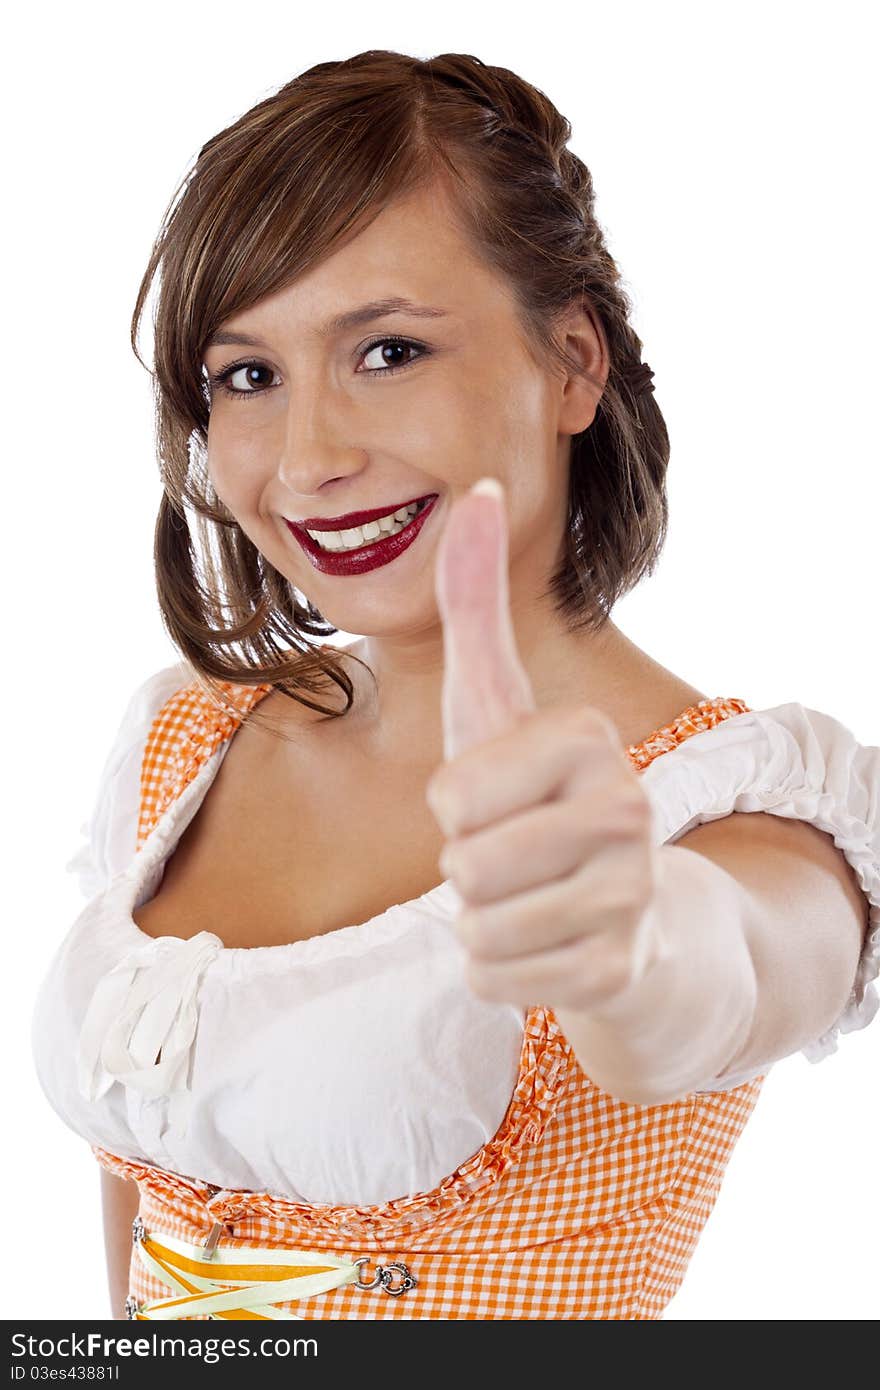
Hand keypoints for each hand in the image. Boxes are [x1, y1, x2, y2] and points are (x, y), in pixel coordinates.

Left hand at [425, 477, 664, 1014]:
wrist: (627, 918)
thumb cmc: (537, 798)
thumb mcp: (495, 701)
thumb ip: (474, 601)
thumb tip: (476, 487)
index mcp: (590, 739)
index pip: (453, 795)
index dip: (456, 806)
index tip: (503, 799)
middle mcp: (628, 809)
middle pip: (464, 865)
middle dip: (467, 869)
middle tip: (517, 856)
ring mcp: (632, 895)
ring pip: (476, 927)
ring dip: (481, 921)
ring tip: (532, 898)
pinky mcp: (619, 970)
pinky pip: (494, 978)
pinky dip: (502, 970)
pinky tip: (550, 944)